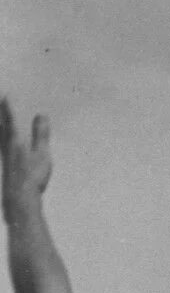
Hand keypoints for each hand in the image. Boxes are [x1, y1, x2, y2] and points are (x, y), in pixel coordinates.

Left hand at [0, 101, 52, 218]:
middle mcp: (7, 145)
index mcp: (15, 139)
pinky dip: (4, 142)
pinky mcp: (5, 166)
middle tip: (1, 103)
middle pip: (2, 125)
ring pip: (1, 136)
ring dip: (1, 127)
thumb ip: (41, 134)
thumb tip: (41, 116)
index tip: (7, 94)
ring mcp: (4, 156)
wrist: (19, 197)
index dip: (9, 105)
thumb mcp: (42, 154)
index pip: (11, 118)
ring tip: (2, 122)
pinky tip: (6, 146)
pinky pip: (3, 148)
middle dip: (1, 114)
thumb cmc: (31, 176)